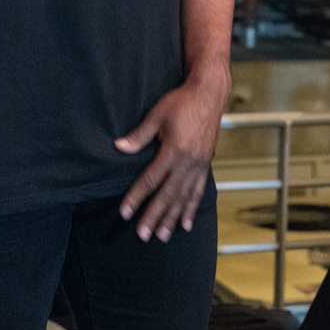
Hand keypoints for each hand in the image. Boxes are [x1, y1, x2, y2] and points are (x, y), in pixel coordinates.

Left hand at [115, 79, 223, 241]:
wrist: (209, 94)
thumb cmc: (182, 102)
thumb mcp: (157, 115)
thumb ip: (139, 135)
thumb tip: (119, 148)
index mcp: (174, 150)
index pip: (151, 180)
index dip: (136, 197)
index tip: (125, 213)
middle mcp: (188, 162)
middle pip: (168, 195)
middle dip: (155, 216)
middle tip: (143, 235)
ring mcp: (199, 165)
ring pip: (184, 197)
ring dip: (173, 218)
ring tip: (163, 236)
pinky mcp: (206, 165)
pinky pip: (198, 191)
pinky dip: (191, 208)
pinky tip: (186, 223)